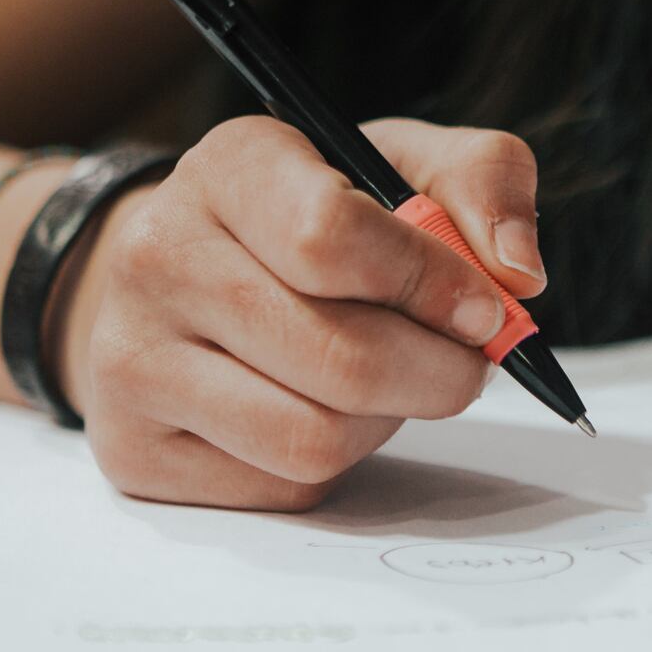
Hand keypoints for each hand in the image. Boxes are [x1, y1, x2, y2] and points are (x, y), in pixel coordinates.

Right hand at [56, 116, 546, 508]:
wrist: (181, 281)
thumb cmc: (310, 222)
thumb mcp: (399, 166)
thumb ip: (483, 182)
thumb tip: (518, 276)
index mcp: (230, 167)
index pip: (332, 237)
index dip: (432, 285)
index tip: (484, 310)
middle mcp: (160, 257)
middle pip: (340, 358)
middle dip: (437, 374)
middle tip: (462, 365)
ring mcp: (133, 360)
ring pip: (314, 438)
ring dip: (383, 423)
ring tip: (380, 383)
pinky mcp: (136, 450)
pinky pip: (282, 485)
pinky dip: (333, 462)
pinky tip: (318, 410)